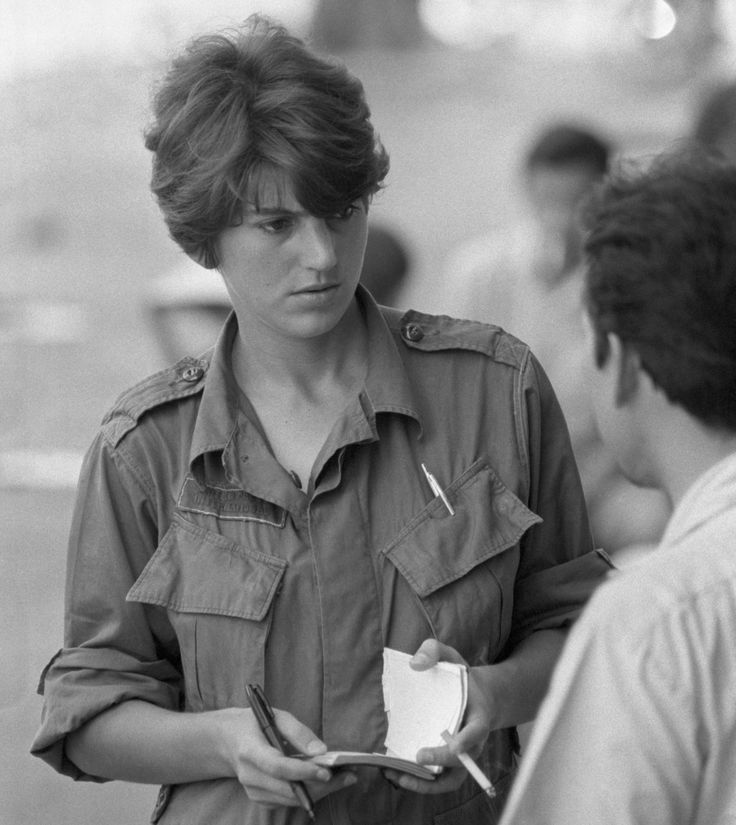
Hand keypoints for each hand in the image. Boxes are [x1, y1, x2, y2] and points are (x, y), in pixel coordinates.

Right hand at [222, 707, 355, 808]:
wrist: (227, 741)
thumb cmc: (255, 723)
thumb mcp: (276, 716)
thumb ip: (298, 731)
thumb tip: (321, 750)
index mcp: (250, 750)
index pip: (277, 767)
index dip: (302, 771)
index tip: (326, 771)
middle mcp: (249, 776)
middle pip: (288, 789)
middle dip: (321, 785)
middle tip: (348, 775)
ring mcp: (253, 791)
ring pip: (291, 799)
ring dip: (320, 791)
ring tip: (345, 777)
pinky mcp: (259, 799)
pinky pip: (287, 801)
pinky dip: (309, 794)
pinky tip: (326, 783)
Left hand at [383, 639, 492, 794]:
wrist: (474, 696)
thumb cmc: (459, 677)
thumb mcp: (450, 656)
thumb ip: (434, 651)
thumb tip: (415, 663)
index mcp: (479, 716)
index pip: (477, 731)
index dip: (467, 740)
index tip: (455, 746)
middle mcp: (473, 742)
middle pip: (462, 761)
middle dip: (441, 761)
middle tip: (418, 757)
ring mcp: (461, 757)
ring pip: (450, 780)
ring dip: (426, 783)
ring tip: (398, 777)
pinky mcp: (447, 765)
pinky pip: (438, 781)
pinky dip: (420, 783)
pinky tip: (397, 775)